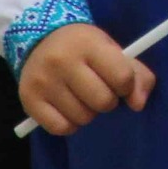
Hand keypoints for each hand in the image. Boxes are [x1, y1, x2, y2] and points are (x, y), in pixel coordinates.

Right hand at [19, 22, 155, 136]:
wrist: (40, 39)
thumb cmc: (83, 47)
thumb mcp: (111, 50)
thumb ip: (136, 74)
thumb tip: (138, 104)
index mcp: (88, 43)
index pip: (122, 77)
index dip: (126, 86)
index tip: (118, 82)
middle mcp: (62, 61)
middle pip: (103, 102)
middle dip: (107, 101)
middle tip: (98, 90)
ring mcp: (44, 81)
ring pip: (82, 118)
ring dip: (87, 112)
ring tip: (80, 96)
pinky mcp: (29, 100)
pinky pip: (61, 128)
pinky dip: (69, 124)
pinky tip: (66, 108)